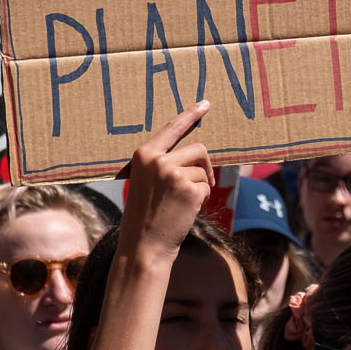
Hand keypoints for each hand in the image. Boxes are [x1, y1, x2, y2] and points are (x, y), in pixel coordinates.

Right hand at [118, 101, 213, 263]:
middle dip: (205, 166)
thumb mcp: (146, 183)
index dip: (190, 115)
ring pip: (203, 171)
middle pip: (198, 149)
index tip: (205, 103)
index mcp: (143, 155)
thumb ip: (163, 165)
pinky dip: (202, 200)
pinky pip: (207, 187)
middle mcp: (157, 160)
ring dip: (200, 188)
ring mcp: (173, 173)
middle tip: (199, 187)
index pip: (171, 129)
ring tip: (181, 205)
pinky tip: (185, 211)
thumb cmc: (145, 217)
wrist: (143, 246)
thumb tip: (195, 155)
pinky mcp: (189, 189)